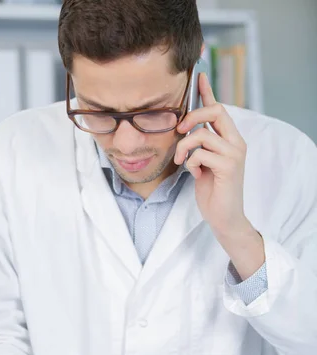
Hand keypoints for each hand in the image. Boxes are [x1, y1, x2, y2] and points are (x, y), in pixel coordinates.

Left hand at [175, 72, 247, 236]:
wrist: (224, 218)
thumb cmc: (212, 192)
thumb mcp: (202, 163)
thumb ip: (199, 146)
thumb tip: (185, 130)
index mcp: (230, 140)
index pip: (219, 109)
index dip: (207, 92)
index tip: (199, 76)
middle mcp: (236, 142)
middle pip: (215, 111)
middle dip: (192, 117)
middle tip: (179, 132)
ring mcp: (234, 154)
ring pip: (201, 135)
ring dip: (184, 148)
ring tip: (180, 162)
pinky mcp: (229, 166)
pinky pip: (200, 154)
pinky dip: (191, 163)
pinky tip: (196, 175)